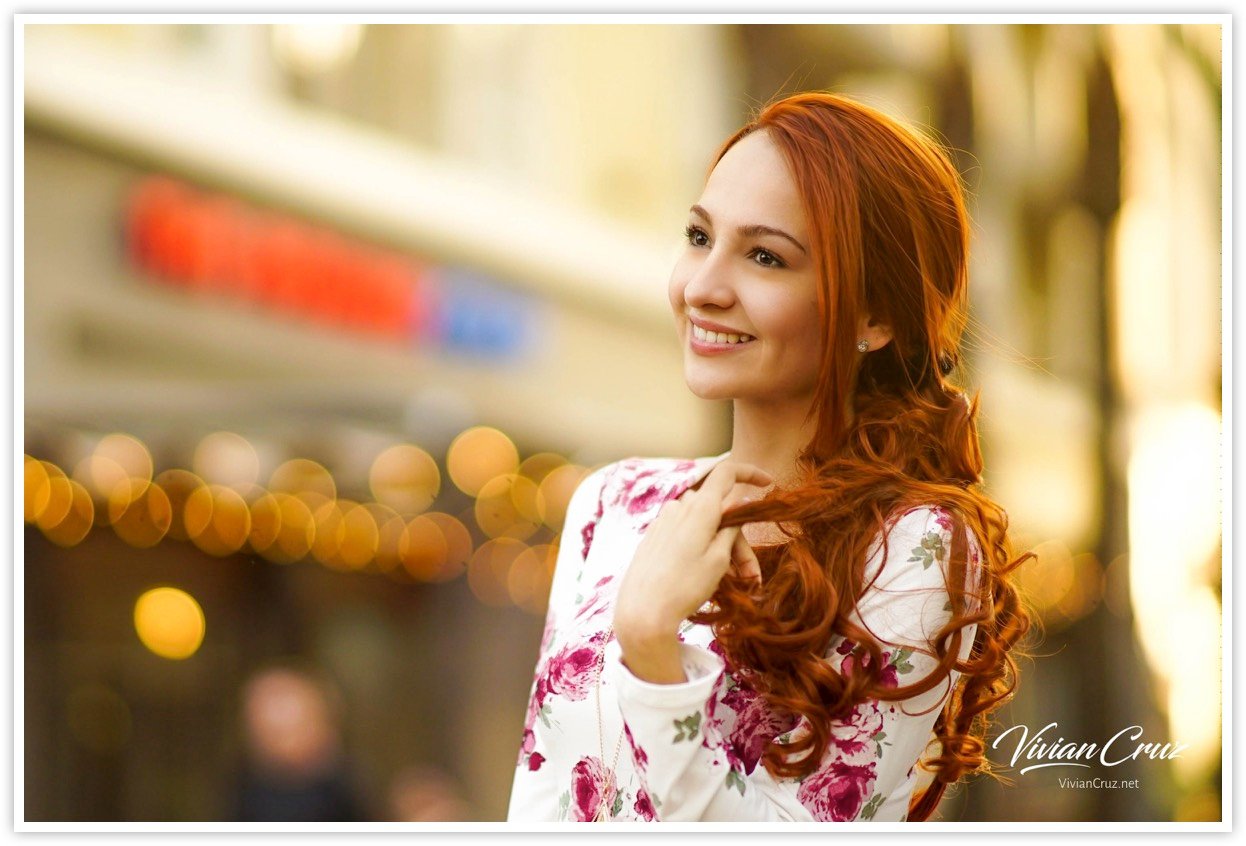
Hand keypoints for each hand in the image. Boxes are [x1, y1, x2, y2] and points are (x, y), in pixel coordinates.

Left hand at [614, 460, 772, 644]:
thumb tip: (740, 501)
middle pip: (719, 510)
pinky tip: (710, 577)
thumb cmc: (685, 587)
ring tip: (734, 582)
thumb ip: (731, 526)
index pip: (727, 472)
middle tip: (752, 575)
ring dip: (723, 548)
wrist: (642, 612)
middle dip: (739, 538)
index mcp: (699, 507)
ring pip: (704, 525)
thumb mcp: (719, 559)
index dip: (750, 472)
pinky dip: (704, 548)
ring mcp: (664, 521)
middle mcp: (679, 507)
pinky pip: (687, 533)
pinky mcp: (654, 537)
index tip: (768, 483)